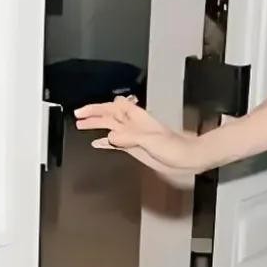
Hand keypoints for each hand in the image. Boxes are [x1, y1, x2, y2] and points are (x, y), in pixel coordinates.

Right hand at [74, 95, 199, 172]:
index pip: (112, 108)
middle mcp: (134, 125)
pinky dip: (106, 141)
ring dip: (97, 126)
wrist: (189, 158)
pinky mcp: (136, 148)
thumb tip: (109, 137)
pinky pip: (117, 142)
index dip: (97, 108)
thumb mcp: (151, 140)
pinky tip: (98, 143)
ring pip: (111, 127)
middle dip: (93, 115)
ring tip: (82, 126)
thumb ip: (130, 137)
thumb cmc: (176, 147)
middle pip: (110, 116)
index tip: (82, 112)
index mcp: (137, 118)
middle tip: (77, 117)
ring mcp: (135, 136)